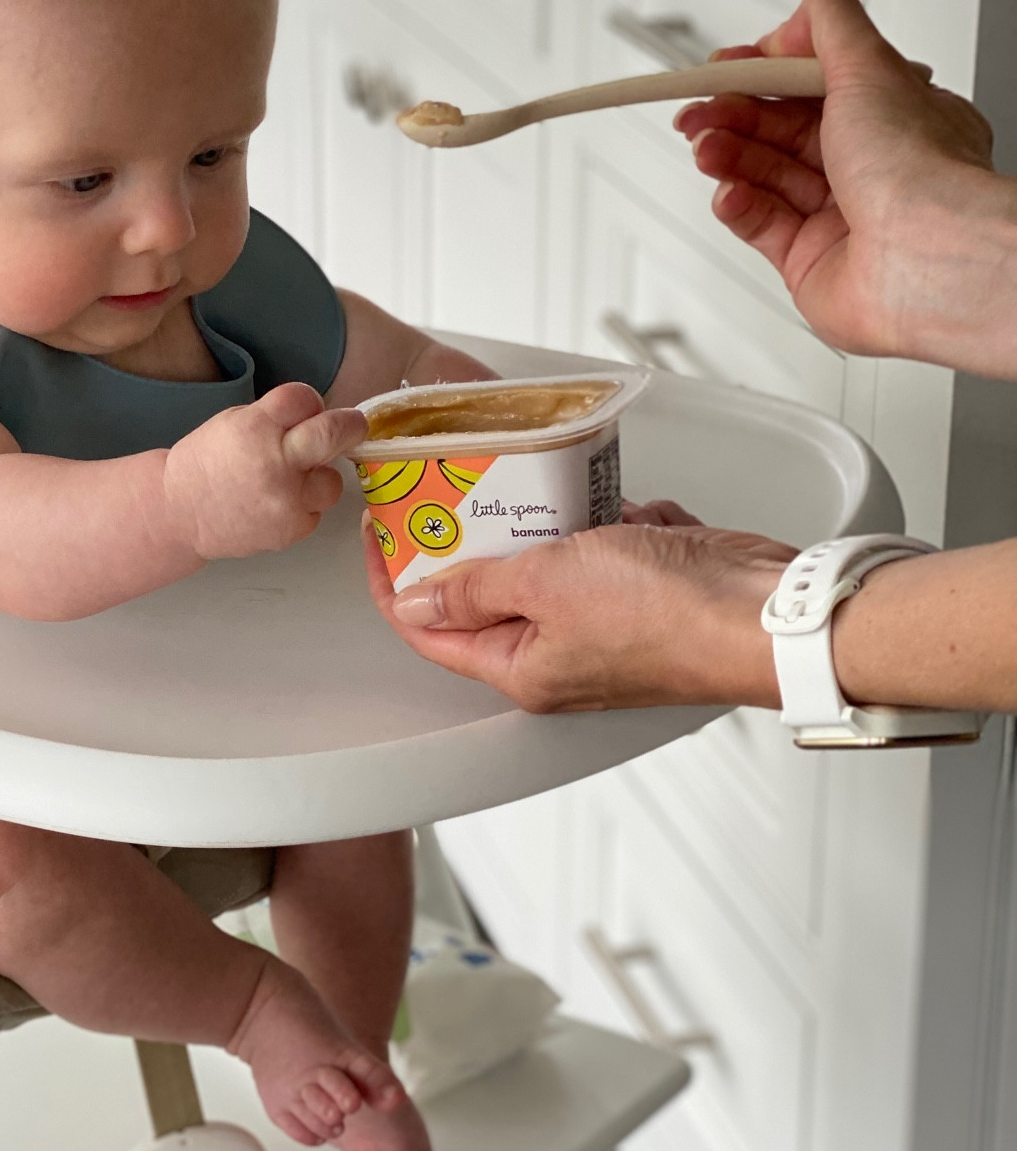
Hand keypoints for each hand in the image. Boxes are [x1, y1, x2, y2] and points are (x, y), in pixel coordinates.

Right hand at [165, 383, 365, 560]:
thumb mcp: (233, 421)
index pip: (304, 399)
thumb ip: (275, 417)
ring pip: (332, 481)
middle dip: (350, 427)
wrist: (179, 512)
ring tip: (291, 480)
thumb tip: (317, 417)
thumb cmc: (207, 462)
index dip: (308, 403)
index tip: (309, 409)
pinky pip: (315, 511)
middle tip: (353, 426)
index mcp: (255, 427)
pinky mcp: (292, 530)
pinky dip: (303, 505)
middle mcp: (275, 462)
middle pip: (332, 434)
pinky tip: (276, 504)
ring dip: (319, 477)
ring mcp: (286, 500)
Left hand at [364, 515, 792, 711]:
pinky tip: (628, 512)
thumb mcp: (546, 585)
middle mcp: (560, 654)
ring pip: (548, 562)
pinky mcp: (644, 590)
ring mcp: (604, 623)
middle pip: (487, 592)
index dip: (395, 579)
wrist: (768, 611)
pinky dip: (610, 521)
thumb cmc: (667, 612)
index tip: (382, 527)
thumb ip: (477, 589)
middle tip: (453, 481)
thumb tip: (417, 599)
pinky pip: (605, 546)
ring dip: (549, 522)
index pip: (431, 628)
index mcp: (524, 669)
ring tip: (545, 484)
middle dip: (474, 536)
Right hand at [674, 0, 1016, 373]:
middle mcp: (871, 166)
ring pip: (765, 175)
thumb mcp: (872, 65)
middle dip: (734, 116)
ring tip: (705, 148)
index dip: (764, 74)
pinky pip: (760, 225)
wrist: (925, 261)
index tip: (726, 68)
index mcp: (894, 116)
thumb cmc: (919, 173)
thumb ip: (830, 26)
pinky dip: (737, 205)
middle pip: (781, 130)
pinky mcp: (811, 260)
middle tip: (700, 110)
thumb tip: (795, 17)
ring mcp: (840, 216)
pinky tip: (727, 193)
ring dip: (728, 157)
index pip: (813, 85)